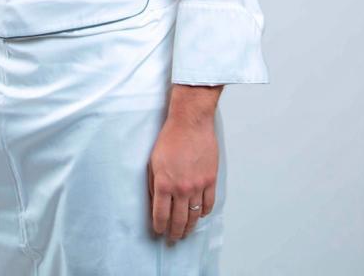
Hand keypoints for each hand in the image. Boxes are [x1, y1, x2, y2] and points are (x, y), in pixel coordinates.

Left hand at [147, 112, 217, 241]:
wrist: (190, 123)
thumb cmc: (170, 139)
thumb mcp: (153, 161)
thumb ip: (153, 184)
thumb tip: (154, 202)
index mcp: (164, 184)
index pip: (161, 215)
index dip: (159, 227)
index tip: (159, 231)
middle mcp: (181, 189)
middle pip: (178, 221)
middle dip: (174, 233)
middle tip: (172, 239)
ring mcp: (198, 186)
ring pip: (194, 216)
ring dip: (189, 227)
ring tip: (185, 232)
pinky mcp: (210, 180)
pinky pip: (208, 204)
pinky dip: (203, 213)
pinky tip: (199, 215)